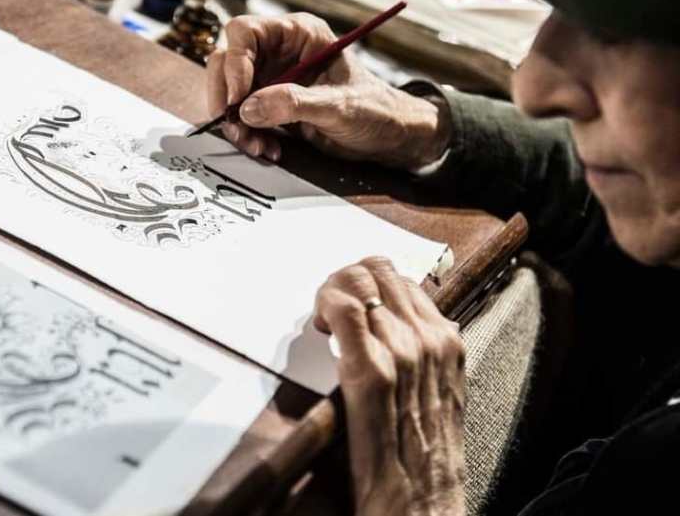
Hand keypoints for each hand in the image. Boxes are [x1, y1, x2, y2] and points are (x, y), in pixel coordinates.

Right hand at [205, 13, 450, 169]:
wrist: (385, 136)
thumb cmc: (373, 109)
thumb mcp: (338, 106)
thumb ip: (295, 103)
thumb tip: (249, 108)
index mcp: (297, 34)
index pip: (245, 33)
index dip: (234, 62)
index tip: (238, 97)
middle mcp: (278, 51)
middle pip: (226, 62)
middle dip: (227, 97)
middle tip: (235, 126)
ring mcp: (270, 78)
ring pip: (229, 93)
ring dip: (236, 123)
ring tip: (257, 146)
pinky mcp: (267, 105)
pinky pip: (241, 116)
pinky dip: (247, 135)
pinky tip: (267, 149)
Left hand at [314, 258, 465, 515]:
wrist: (421, 503)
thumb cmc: (424, 455)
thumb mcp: (436, 392)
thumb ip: (421, 355)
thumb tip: (394, 327)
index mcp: (446, 341)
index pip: (402, 279)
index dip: (368, 283)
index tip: (350, 303)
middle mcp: (428, 340)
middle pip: (379, 272)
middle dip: (346, 280)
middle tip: (330, 308)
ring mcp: (402, 353)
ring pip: (359, 284)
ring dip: (331, 294)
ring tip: (323, 323)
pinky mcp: (371, 373)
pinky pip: (345, 312)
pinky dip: (326, 306)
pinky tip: (320, 325)